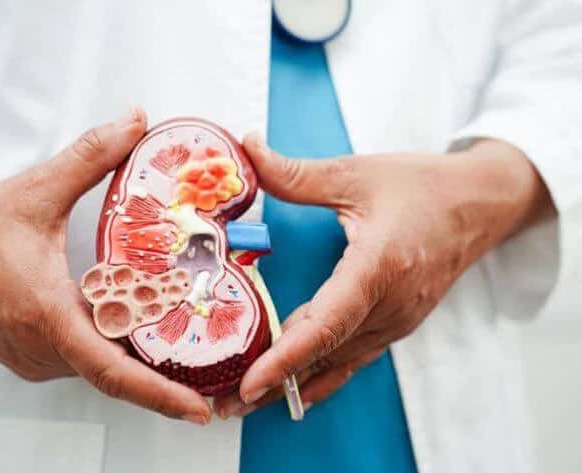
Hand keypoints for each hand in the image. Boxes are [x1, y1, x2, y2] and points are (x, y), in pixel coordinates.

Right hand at [0, 109, 210, 424]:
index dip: (160, 393)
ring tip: (183, 349)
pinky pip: (80, 361)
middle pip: (116, 373)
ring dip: (138, 360)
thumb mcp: (35, 191)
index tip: (197, 408)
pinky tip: (134, 332)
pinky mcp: (27, 355)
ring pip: (98, 368)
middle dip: (164, 374)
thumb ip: (90, 156)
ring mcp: (32, 358)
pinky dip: (111, 350)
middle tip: (210, 370)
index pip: (113, 370)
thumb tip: (133, 125)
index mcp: (47, 316)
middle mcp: (41, 349)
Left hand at [214, 134, 551, 417]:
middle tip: (225, 404)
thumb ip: (297, 173)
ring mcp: (397, 320)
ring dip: (293, 384)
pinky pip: (353, 357)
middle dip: (274, 382)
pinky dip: (320, 374)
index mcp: (380, 266)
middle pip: (325, 354)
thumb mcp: (357, 173)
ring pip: (337, 362)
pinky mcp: (397, 323)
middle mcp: (391, 305)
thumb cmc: (424, 187)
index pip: (327, 323)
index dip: (287, 357)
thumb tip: (249, 149)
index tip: (251, 383)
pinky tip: (295, 389)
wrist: (480, 205)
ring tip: (247, 404)